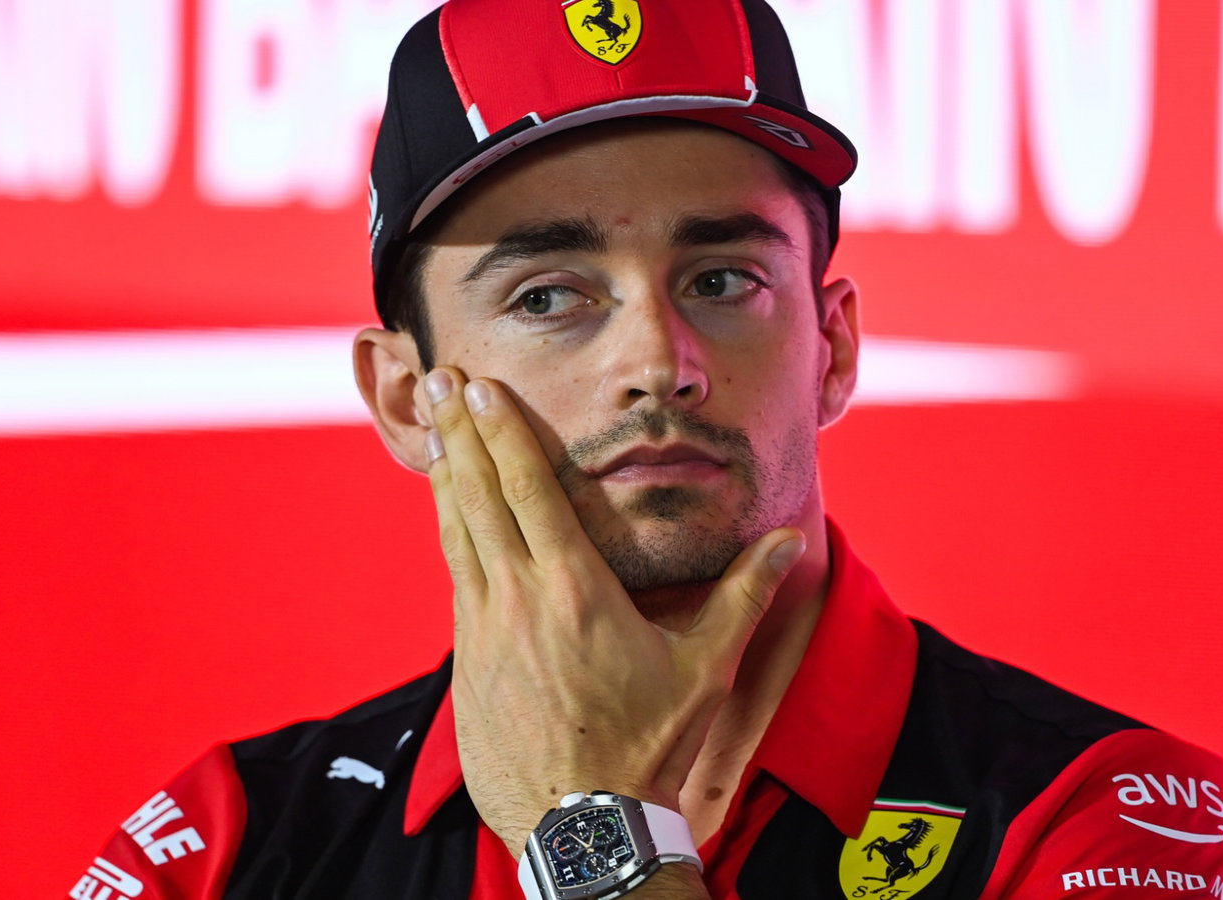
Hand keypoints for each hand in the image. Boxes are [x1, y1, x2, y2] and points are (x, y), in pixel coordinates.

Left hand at [420, 366, 805, 853]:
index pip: (529, 488)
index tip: (484, 387)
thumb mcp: (706, 668)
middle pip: (477, 494)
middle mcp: (517, 598)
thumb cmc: (646, 745)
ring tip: (435, 429)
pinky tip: (451, 516)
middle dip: (461, 431)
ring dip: (445, 475)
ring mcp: (484, 628)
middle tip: (445, 380)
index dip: (502, 431)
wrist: (581, 822)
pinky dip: (450, 532)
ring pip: (455, 532)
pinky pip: (455, 576)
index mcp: (574, 588)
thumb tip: (787, 539)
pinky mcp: (467, 659)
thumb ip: (744, 595)